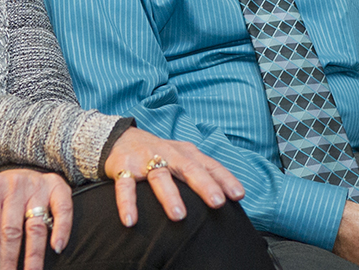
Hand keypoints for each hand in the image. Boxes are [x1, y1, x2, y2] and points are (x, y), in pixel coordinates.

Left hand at [0, 168, 72, 269]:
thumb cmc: (0, 191)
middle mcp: (15, 185)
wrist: (22, 165)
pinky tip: (57, 247)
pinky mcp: (57, 187)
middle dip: (8, 260)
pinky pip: (63, 210)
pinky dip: (62, 229)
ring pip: (35, 227)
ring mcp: (37, 186)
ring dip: (33, 255)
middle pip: (11, 231)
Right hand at [103, 127, 245, 226]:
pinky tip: (131, 220)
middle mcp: (168, 154)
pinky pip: (126, 186)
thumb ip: (201, 173)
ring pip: (160, 176)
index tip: (238, 195)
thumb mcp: (182, 158)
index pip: (209, 165)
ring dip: (170, 196)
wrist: (120, 137)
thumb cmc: (159, 154)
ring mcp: (145, 159)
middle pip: (189, 168)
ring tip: (179, 216)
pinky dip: (127, 203)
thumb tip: (227, 199)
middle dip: (204, 185)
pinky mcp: (123, 167)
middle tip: (217, 202)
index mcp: (186, 153)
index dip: (225, 179)